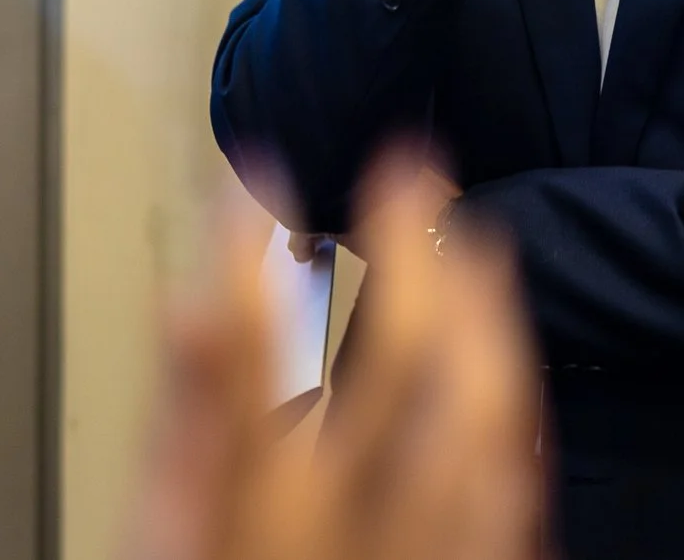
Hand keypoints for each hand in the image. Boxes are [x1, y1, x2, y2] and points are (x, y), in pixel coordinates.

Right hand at [132, 153, 542, 559]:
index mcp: (259, 517)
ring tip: (475, 236)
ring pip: (481, 410)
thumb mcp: (166, 536)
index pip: (250, 358)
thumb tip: (187, 307)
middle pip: (402, 363)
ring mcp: (430, 550)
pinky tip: (504, 352)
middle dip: (412, 245)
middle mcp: (356, 530)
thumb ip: (182, 426)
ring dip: (482, 306)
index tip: (250, 178)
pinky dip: (509, 392)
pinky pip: (516, 477)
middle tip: (405, 163)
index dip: (245, 254)